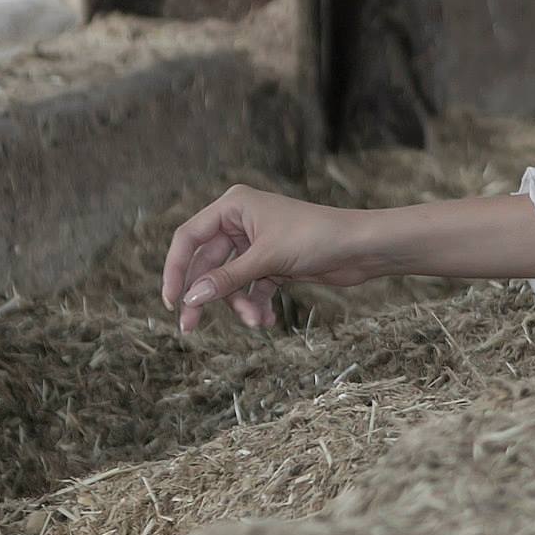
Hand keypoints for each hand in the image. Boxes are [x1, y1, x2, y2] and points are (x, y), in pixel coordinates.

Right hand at [160, 184, 383, 332]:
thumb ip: (226, 279)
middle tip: (190, 328)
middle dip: (204, 295)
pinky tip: (265, 321)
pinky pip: (250, 287)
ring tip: (254, 321)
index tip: (171, 301)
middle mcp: (241, 221)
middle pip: (206, 263)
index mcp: (234, 206)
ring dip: (237, 303)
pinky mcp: (272, 262)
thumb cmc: (318, 237)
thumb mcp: (267, 259)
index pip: (188, 237)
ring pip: (228, 279)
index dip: (174, 269)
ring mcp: (257, 242)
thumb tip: (190, 299)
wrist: (363, 247)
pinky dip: (254, 304)